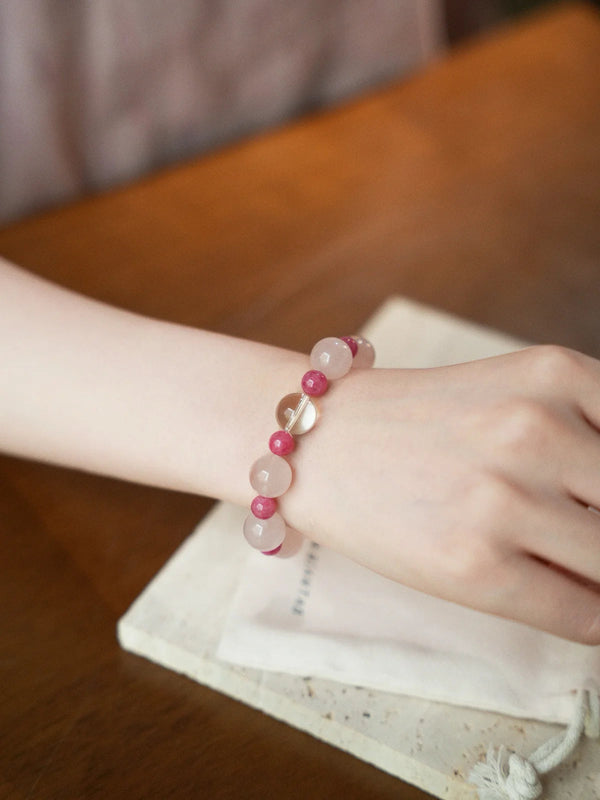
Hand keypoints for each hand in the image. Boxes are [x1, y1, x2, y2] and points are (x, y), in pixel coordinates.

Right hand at [281, 345, 599, 643]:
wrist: (319, 446)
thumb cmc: (418, 422)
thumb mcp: (514, 393)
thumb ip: (589, 436)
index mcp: (556, 374)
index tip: (591, 505)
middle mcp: (535, 429)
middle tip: (577, 532)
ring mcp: (503, 499)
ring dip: (599, 574)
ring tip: (567, 563)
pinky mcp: (474, 565)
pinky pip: (584, 616)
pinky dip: (590, 617)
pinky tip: (562, 596)